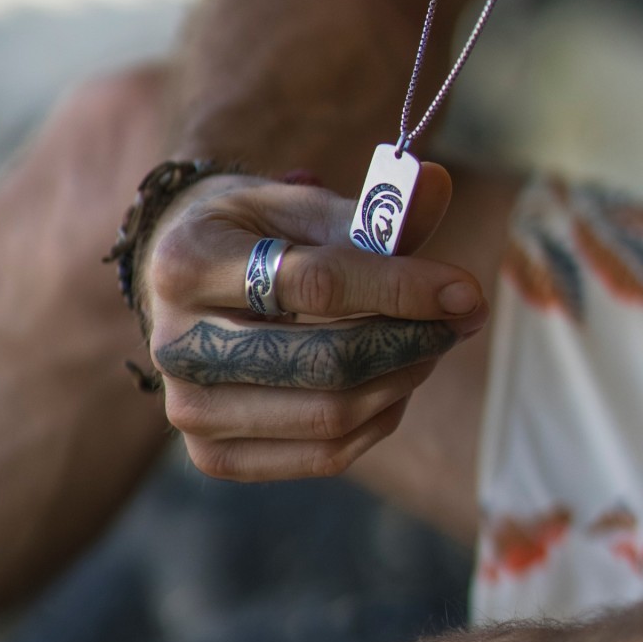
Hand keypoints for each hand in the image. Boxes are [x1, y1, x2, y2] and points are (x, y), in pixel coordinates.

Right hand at [143, 163, 488, 479]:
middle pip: (327, 363)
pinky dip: (376, 424)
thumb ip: (366, 209)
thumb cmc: (248, 238)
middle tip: (454, 323)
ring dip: (401, 383)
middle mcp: (175, 345)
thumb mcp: (297, 205)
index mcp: (189, 265)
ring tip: (425, 347)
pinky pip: (323, 455)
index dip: (403, 289)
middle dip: (411, 343)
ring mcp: (189, 411)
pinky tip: (391, 387)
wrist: (182, 290)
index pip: (317, 284)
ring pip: (330, 417)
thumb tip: (441, 186)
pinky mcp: (213, 455)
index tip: (467, 291)